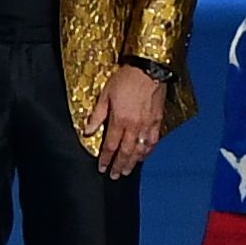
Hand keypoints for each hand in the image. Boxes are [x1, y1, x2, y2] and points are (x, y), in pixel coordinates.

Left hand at [96, 63, 166, 177]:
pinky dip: (148, 150)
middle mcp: (134, 126)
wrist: (149, 69)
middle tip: (115, 176)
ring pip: (140, 149)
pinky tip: (144, 155)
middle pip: (126, 151)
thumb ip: (97, 115)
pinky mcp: (158, 120)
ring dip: (133, 162)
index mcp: (119, 120)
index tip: (102, 167)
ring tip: (127, 170)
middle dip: (119, 165)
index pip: (110, 145)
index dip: (105, 158)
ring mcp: (148, 124)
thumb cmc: (125, 79)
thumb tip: (87, 131)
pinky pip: (153, 140)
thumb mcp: (105, 94)